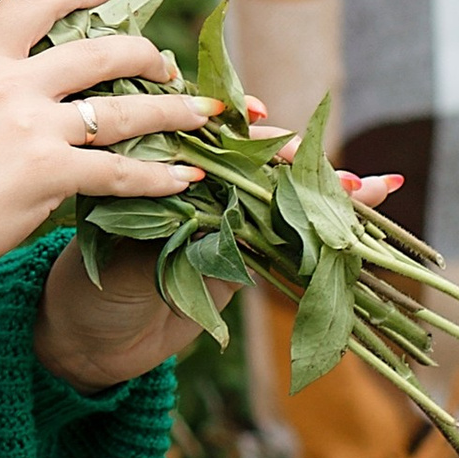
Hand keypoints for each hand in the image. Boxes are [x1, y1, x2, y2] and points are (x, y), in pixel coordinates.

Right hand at [0, 0, 216, 279]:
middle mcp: (10, 85)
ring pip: (122, 113)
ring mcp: (32, 130)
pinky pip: (118, 173)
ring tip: (203, 114)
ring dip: (172, 112)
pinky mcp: (48, 176)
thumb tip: (30, 85)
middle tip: (166, 63)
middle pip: (98, 53)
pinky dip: (157, 177)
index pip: (36, 2)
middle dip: (144, 54)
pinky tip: (184, 180)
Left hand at [27, 112, 412, 396]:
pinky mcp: (247, 254)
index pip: (207, 132)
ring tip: (371, 188)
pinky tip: (373, 199)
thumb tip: (203, 196)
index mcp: (159, 166)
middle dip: (296, 159)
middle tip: (321, 166)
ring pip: (286, 194)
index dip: (236, 123)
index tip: (255, 116)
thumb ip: (163, 219)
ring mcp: (227, 219)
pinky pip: (293, 234)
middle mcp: (198, 185)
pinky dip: (332, 221)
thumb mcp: (118, 244)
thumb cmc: (85, 284)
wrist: (88, 341)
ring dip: (329, 189)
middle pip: (258, 160)